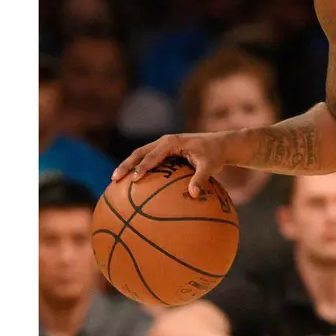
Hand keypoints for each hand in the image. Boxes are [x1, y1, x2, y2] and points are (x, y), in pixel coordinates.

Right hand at [112, 132, 230, 197]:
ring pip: (140, 154)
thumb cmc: (215, 155)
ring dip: (128, 165)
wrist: (221, 144)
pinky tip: (131, 183)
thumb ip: (201, 179)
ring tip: (115, 181)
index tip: (133, 179)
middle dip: (126, 165)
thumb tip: (194, 194)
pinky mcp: (164, 152)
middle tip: (115, 179)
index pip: (153, 155)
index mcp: (172, 142)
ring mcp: (163, 145)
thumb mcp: (210, 166)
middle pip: (139, 152)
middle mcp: (165, 141)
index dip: (142, 167)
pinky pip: (148, 159)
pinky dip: (137, 168)